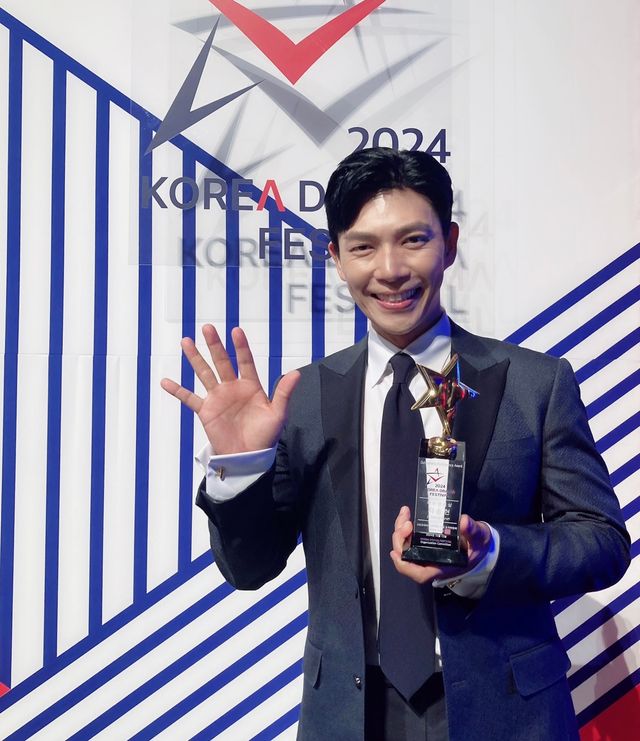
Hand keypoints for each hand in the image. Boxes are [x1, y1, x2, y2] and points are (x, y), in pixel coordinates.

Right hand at [161, 324, 299, 453]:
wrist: (248, 457)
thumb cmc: (265, 436)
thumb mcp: (278, 414)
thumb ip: (284, 392)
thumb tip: (297, 372)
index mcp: (251, 386)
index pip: (246, 361)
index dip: (241, 347)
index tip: (236, 331)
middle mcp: (233, 388)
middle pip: (222, 361)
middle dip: (215, 345)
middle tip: (208, 328)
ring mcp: (218, 398)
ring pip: (204, 373)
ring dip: (195, 358)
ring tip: (186, 341)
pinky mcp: (206, 411)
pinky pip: (189, 398)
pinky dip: (177, 390)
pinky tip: (165, 381)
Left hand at [389, 507, 491, 583]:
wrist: (480, 542)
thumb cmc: (478, 546)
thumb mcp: (479, 538)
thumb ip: (473, 531)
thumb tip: (464, 521)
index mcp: (442, 566)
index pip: (420, 573)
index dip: (405, 566)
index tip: (396, 552)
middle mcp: (431, 560)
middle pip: (408, 556)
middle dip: (401, 540)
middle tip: (406, 522)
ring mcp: (427, 551)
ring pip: (406, 545)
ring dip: (401, 530)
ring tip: (405, 514)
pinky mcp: (425, 541)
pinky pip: (410, 537)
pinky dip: (405, 526)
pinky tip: (407, 514)